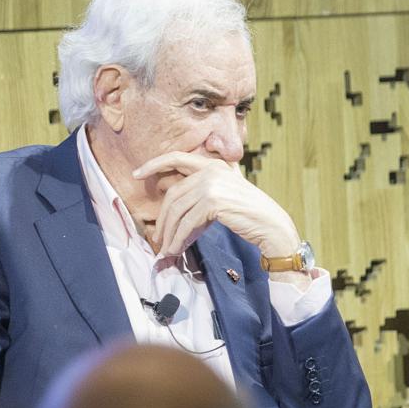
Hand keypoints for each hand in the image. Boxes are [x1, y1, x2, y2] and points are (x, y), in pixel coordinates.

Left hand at [133, 152, 300, 258]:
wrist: (271, 224)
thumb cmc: (248, 213)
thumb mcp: (225, 193)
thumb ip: (203, 191)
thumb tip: (173, 211)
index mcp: (213, 164)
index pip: (177, 158)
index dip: (155, 164)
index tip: (137, 174)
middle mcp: (211, 170)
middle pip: (173, 195)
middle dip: (163, 219)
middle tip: (158, 238)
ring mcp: (211, 185)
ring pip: (177, 211)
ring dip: (170, 233)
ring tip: (167, 249)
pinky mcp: (212, 202)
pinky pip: (187, 223)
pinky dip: (178, 238)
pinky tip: (176, 249)